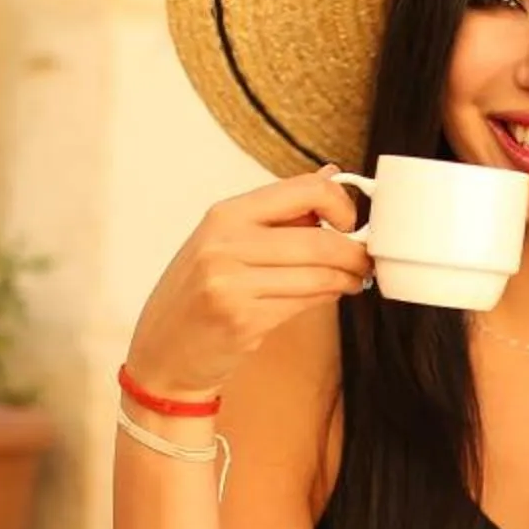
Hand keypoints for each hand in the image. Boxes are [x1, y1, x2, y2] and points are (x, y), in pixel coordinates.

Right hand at [124, 169, 371, 399]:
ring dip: (347, 279)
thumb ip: (280, 211)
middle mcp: (225, 244)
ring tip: (353, 280)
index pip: (304, 189)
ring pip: (319, 275)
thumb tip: (332, 175)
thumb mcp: (225, 240)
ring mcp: (232, 284)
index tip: (349, 222)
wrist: (163, 353)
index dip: (340, 204)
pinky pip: (305, 303)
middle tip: (365, 260)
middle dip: (355, 253)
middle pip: (320, 241)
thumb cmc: (196, 294)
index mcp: (225, 214)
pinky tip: (327, 295)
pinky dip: (327, 298)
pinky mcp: (244, 320)